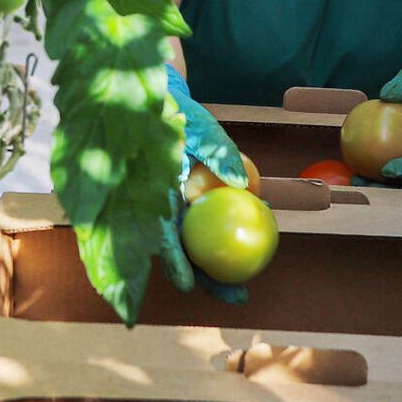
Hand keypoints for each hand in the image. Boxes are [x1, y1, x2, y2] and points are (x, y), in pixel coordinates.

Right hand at [154, 65, 250, 303]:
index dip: (174, 262)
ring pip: (189, 247)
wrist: (165, 103)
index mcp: (155, 191)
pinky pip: (197, 230)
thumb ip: (217, 154)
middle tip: (236, 297)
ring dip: (210, 270)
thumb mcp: (200, 129)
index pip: (162, 234)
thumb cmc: (179, 113)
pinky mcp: (182, 205)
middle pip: (180, 252)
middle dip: (203, 279)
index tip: (189, 286)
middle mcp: (159, 206)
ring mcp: (170, 208)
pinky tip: (240, 254)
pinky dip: (214, 246)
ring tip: (239, 290)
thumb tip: (245, 185)